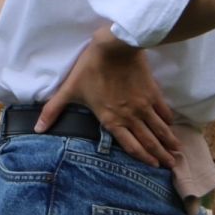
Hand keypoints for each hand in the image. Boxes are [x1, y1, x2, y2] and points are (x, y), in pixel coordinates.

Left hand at [42, 29, 180, 167]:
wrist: (115, 47)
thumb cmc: (90, 68)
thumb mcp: (69, 90)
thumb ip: (54, 110)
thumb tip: (37, 128)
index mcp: (111, 120)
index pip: (130, 145)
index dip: (143, 157)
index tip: (154, 166)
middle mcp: (130, 117)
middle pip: (149, 141)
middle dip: (161, 155)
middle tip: (172, 166)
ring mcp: (143, 105)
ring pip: (159, 129)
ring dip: (168, 141)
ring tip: (177, 152)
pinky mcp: (152, 92)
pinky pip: (162, 111)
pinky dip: (168, 121)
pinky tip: (172, 126)